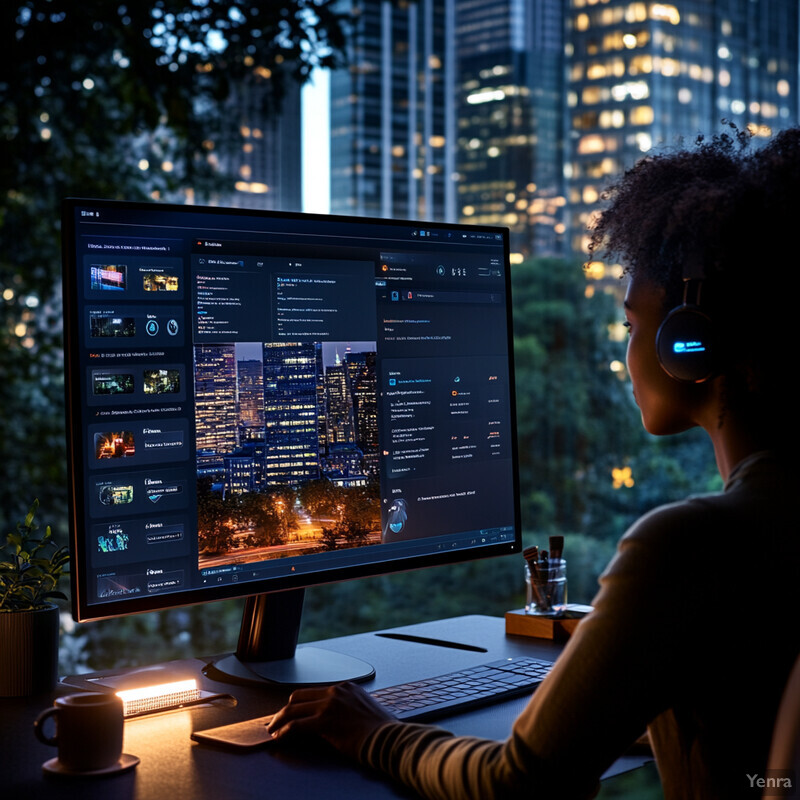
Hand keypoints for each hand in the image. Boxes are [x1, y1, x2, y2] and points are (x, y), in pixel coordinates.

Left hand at [267, 681, 394, 758]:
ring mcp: (330, 704)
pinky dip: (284, 731)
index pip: (313, 692)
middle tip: (276, 721)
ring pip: (294, 709)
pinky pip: (297, 725)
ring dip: (279, 720)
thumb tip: (330, 721)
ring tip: (272, 730)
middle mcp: (336, 691)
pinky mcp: (325, 721)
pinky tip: (279, 737)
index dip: (298, 704)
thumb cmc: (381, 730)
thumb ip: (345, 708)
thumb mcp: (362, 709)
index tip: (290, 712)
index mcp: (345, 687)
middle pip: (298, 696)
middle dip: (284, 710)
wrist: (389, 738)